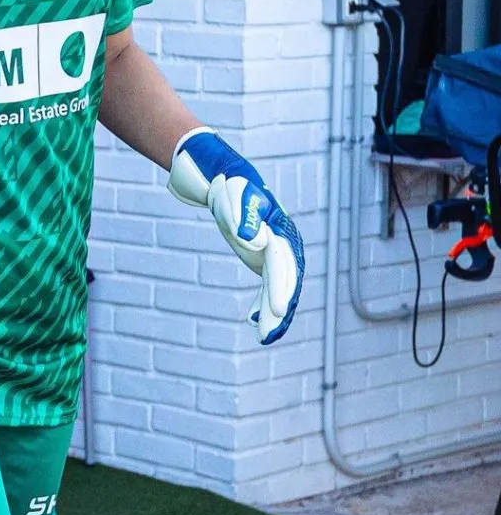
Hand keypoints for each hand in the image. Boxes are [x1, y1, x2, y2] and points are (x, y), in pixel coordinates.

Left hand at [167, 127, 303, 344]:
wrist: (226, 177)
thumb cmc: (231, 185)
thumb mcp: (235, 195)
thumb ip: (244, 216)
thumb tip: (254, 240)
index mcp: (282, 230)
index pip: (284, 265)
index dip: (283, 290)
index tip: (279, 312)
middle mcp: (285, 243)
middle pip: (287, 281)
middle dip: (279, 308)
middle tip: (267, 334)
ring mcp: (276, 251)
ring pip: (279, 287)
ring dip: (274, 313)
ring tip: (264, 337)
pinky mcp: (263, 256)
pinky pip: (269, 285)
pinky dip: (264, 302)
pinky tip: (253, 319)